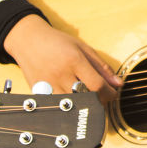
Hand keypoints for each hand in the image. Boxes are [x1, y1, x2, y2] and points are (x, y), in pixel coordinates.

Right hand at [2, 16, 122, 95]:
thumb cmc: (57, 42)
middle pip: (87, 98)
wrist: (28, 40)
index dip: (110, 93)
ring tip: (88, 98)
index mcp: (74, 61)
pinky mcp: (39, 93)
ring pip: (73, 106)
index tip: (113, 93)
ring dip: (84, 106)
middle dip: (99, 101)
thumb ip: (101, 67)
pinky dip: (69, 107)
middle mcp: (61, 74)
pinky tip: (72, 100)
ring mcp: (49, 85)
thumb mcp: (82, 48)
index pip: (97, 85)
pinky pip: (58, 107)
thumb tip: (118, 84)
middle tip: (102, 96)